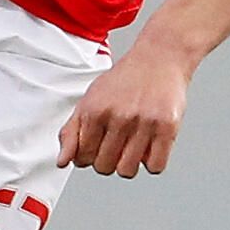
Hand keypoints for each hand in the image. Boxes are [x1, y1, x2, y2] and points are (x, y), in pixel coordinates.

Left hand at [56, 38, 192, 177]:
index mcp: (95, 111)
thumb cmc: (125, 80)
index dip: (89, 157)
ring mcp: (143, 123)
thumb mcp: (90, 99)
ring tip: (133, 146)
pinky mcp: (167, 127)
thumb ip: (72, 131)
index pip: (82, 158)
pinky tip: (150, 146)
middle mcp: (118, 117)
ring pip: (127, 171)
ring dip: (129, 164)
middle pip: (104, 168)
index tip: (98, 146)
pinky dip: (152, 162)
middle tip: (116, 144)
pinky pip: (155, 166)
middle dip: (108, 161)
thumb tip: (62, 161)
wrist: (159, 58)